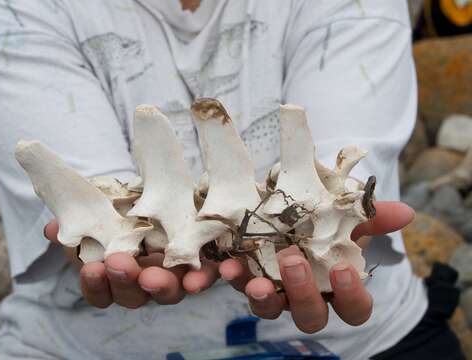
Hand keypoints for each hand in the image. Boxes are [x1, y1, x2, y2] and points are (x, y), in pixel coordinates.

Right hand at [44, 221, 219, 308]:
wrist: (160, 194)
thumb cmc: (120, 206)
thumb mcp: (97, 208)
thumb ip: (76, 220)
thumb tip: (51, 228)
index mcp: (114, 275)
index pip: (100, 292)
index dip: (95, 285)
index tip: (90, 268)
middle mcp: (142, 282)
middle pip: (134, 296)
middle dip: (126, 282)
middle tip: (119, 264)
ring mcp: (172, 276)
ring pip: (168, 291)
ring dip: (162, 286)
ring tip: (155, 275)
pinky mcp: (199, 264)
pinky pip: (203, 277)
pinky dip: (203, 278)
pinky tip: (200, 275)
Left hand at [218, 201, 414, 332]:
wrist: (288, 208)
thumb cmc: (325, 221)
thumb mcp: (347, 215)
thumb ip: (372, 215)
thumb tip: (405, 213)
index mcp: (337, 287)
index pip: (355, 308)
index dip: (351, 295)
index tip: (343, 268)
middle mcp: (307, 297)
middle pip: (311, 316)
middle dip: (303, 293)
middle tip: (293, 262)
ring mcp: (276, 291)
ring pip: (270, 308)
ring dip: (261, 297)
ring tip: (254, 281)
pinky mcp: (248, 278)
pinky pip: (239, 285)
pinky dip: (234, 276)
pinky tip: (227, 264)